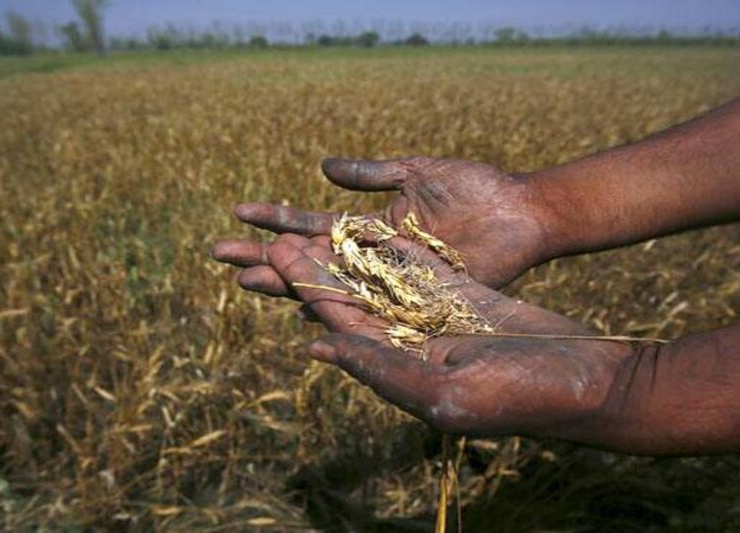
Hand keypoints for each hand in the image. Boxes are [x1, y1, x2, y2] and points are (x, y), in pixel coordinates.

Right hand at [212, 157, 557, 295]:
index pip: (312, 226)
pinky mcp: (415, 298)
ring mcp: (391, 281)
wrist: (521, 213)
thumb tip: (321, 168)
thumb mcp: (417, 172)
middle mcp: (373, 258)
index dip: (274, 220)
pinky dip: (337, 308)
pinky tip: (302, 308)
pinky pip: (368, 307)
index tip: (236, 213)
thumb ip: (372, 174)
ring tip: (246, 280)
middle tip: (218, 255)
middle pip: (308, 260)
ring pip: (330, 285)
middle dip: (264, 256)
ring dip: (287, 282)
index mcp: (371, 227)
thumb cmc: (475, 189)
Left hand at [265, 232, 630, 438]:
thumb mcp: (445, 393)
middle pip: (350, 300)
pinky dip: (391, 247)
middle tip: (275, 235)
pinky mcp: (466, 296)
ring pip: (378, 280)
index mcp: (401, 368)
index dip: (306, 290)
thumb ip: (381, 369)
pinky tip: (364, 225)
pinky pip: (419, 267)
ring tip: (307, 224)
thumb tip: (318, 349)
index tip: (273, 257)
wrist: (589, 381)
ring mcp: (439, 317)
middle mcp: (412, 343)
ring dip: (344, 254)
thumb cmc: (523, 398)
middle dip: (314, 269)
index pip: (341, 325)